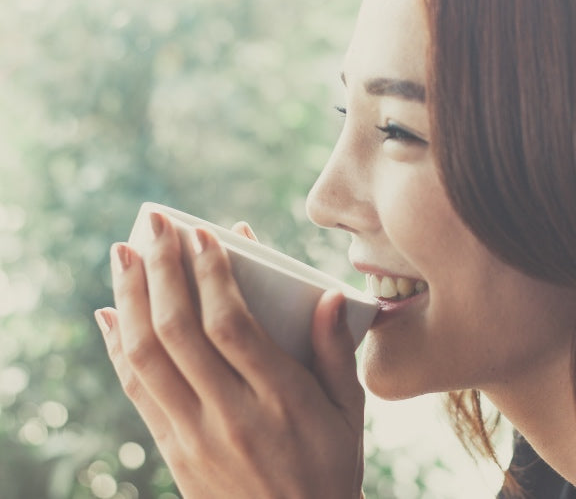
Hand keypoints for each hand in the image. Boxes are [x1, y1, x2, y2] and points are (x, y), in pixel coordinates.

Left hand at [94, 213, 363, 498]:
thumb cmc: (331, 467)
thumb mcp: (349, 413)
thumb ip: (335, 354)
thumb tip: (329, 294)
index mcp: (283, 401)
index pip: (231, 325)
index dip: (211, 274)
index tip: (202, 234)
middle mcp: (232, 416)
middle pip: (178, 332)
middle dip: (162, 269)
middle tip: (154, 225)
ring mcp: (195, 436)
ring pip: (146, 357)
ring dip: (129, 299)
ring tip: (123, 254)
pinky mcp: (173, 451)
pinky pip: (136, 391)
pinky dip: (117, 347)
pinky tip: (110, 313)